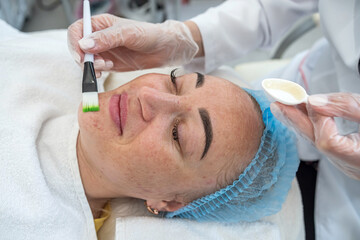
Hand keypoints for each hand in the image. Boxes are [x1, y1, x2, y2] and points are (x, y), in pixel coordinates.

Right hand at [67, 14, 197, 73]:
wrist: (164, 49)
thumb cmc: (149, 35)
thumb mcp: (128, 34)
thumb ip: (107, 38)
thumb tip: (85, 44)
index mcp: (101, 24)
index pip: (77, 30)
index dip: (75, 42)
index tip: (82, 55)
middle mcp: (99, 37)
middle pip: (78, 47)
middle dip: (83, 57)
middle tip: (97, 64)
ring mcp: (104, 51)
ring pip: (86, 60)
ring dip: (92, 66)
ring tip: (107, 65)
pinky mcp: (109, 63)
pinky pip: (96, 69)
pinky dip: (98, 71)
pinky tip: (109, 68)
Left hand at [270, 93, 359, 179]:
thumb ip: (347, 107)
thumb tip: (314, 101)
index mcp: (359, 159)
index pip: (327, 142)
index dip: (317, 119)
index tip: (309, 99)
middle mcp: (351, 166)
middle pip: (313, 142)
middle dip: (293, 119)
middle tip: (276, 101)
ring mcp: (347, 164)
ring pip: (315, 142)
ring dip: (300, 121)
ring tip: (285, 104)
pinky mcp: (346, 159)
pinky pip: (322, 141)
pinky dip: (312, 125)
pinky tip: (304, 113)